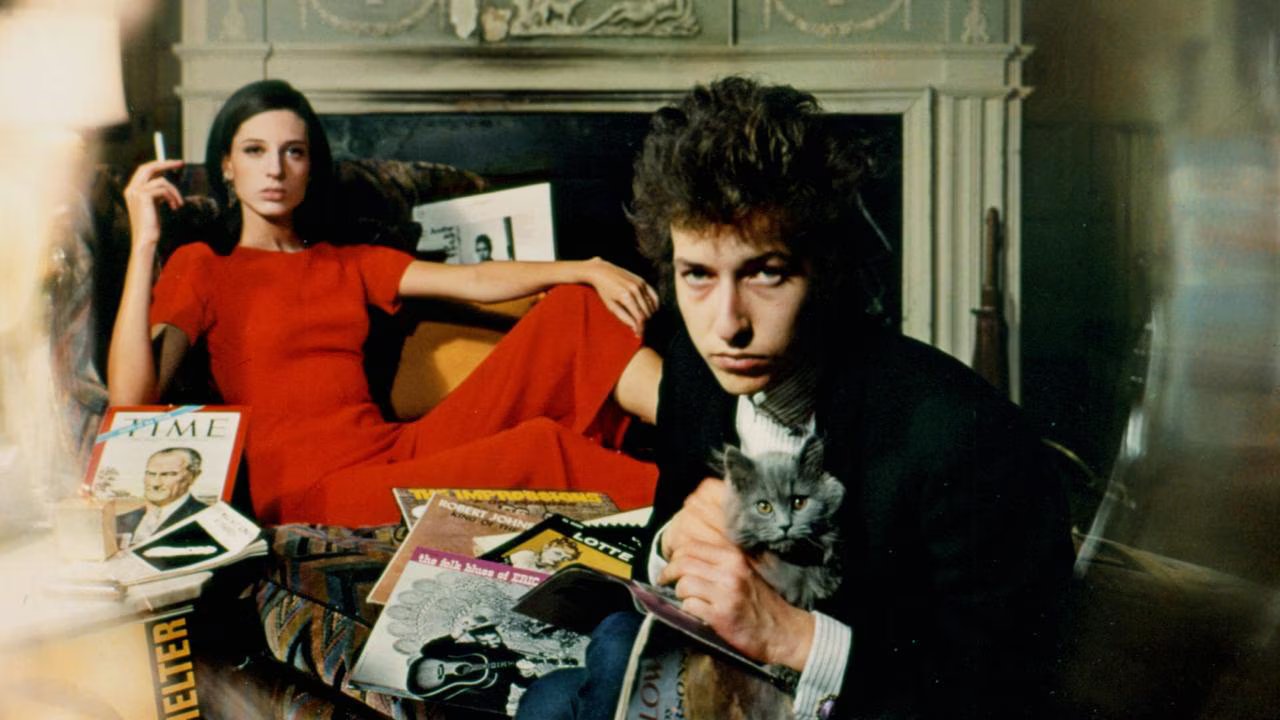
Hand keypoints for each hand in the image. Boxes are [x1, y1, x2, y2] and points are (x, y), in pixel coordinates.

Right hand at [123, 159, 185, 250]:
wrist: (146, 239)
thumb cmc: (151, 225)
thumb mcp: (153, 205)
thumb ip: (155, 193)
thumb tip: (164, 181)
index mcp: (132, 190)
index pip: (144, 170)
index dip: (158, 164)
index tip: (173, 163)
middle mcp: (131, 189)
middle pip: (148, 167)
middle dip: (166, 164)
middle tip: (180, 163)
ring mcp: (136, 192)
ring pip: (161, 181)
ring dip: (175, 192)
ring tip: (179, 204)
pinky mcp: (143, 197)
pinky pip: (164, 189)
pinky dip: (173, 197)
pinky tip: (175, 207)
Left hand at [581, 257, 658, 334]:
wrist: (602, 271)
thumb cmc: (604, 290)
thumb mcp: (611, 306)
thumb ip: (624, 317)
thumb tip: (635, 328)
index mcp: (626, 297)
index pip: (639, 318)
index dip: (641, 328)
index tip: (639, 334)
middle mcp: (635, 290)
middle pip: (647, 313)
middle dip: (645, 323)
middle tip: (639, 328)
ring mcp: (640, 284)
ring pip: (652, 306)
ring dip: (649, 315)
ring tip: (642, 320)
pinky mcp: (643, 281)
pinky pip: (654, 296)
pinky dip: (654, 305)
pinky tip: (650, 310)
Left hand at [657, 479, 814, 670]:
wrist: (783, 631)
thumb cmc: (760, 602)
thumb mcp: (743, 572)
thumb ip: (719, 562)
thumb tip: (684, 558)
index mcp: (733, 557)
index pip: (691, 546)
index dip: (674, 556)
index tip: (671, 566)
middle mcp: (730, 571)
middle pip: (682, 563)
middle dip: (668, 573)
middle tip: (665, 581)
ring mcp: (726, 593)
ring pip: (683, 584)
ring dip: (680, 594)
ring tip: (688, 599)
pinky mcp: (721, 615)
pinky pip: (689, 606)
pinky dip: (688, 610)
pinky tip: (698, 612)